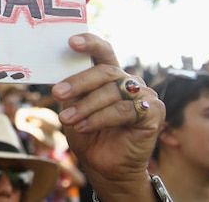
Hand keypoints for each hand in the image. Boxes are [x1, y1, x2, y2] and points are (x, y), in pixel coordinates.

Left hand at [52, 34, 163, 201]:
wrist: (105, 167)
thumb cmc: (88, 134)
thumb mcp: (74, 107)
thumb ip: (72, 89)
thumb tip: (55, 72)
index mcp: (111, 76)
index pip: (103, 52)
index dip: (90, 43)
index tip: (71, 42)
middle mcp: (129, 81)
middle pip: (105, 72)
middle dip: (78, 82)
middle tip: (57, 93)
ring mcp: (144, 96)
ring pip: (112, 92)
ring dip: (86, 106)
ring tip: (67, 119)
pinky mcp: (153, 113)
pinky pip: (124, 110)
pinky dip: (100, 119)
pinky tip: (84, 127)